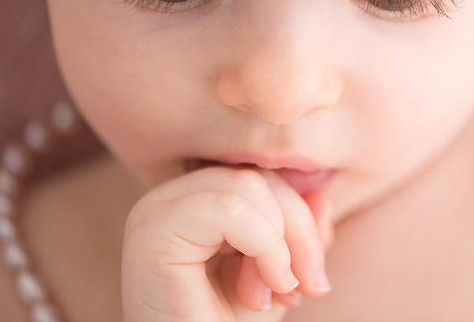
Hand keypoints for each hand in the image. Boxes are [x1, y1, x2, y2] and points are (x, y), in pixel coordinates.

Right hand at [121, 166, 332, 321]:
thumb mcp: (274, 277)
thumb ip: (295, 236)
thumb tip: (320, 194)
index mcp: (195, 199)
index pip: (263, 178)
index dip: (301, 220)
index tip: (314, 279)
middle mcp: (170, 197)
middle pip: (259, 178)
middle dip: (299, 231)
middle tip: (310, 288)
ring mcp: (156, 209)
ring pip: (249, 187)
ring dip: (280, 245)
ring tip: (278, 293)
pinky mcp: (153, 231)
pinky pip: (229, 209)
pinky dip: (264, 247)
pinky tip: (261, 294)